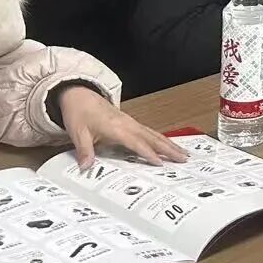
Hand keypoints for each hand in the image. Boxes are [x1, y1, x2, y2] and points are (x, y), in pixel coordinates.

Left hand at [59, 86, 188, 168]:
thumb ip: (84, 150)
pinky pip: (150, 132)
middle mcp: (128, 124)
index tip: (160, 164)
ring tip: (184, 154)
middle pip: (152, 137)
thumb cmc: (79, 113)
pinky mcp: (131, 122)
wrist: (79, 94)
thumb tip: (86, 167)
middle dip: (169, 149)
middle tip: (184, 159)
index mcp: (116, 127)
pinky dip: (162, 140)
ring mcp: (131, 122)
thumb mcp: (78, 132)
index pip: (136, 142)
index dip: (147, 153)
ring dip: (170, 144)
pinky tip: (168, 146)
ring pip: (155, 134)